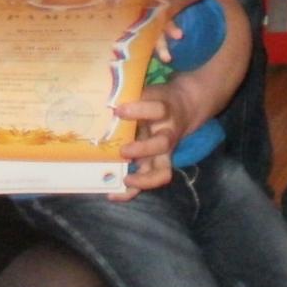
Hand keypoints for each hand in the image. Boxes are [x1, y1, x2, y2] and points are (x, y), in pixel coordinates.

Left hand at [111, 79, 191, 199]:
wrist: (185, 107)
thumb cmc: (157, 99)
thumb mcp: (148, 93)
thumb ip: (130, 96)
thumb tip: (102, 101)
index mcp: (164, 110)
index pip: (157, 109)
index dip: (138, 110)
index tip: (118, 110)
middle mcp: (167, 134)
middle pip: (162, 144)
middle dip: (142, 149)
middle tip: (123, 151)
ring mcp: (164, 153)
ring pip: (162, 172)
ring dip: (143, 179)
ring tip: (124, 180)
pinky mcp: (157, 165)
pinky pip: (148, 181)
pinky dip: (131, 191)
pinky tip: (112, 194)